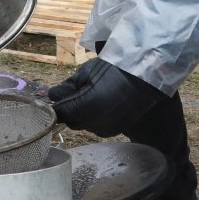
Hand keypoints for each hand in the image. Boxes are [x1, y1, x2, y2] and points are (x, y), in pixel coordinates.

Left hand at [48, 58, 165, 137]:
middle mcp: (95, 123)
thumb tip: (52, 95)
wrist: (145, 75)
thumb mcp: (86, 73)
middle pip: (71, 122)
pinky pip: (97, 127)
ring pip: (84, 126)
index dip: (56, 106)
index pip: (60, 113)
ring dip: (81, 116)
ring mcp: (106, 129)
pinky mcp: (115, 130)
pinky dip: (94, 119)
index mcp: (85, 107)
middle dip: (69, 110)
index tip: (57, 97)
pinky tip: (101, 105)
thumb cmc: (114, 68)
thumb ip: (67, 87)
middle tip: (75, 93)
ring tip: (91, 97)